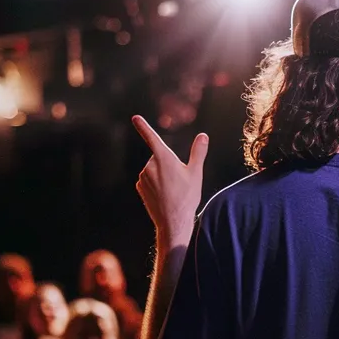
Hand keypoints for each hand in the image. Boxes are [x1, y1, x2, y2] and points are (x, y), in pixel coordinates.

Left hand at [132, 115, 208, 236]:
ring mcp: (143, 177)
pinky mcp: (140, 188)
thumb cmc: (187, 197)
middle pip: (159, 157)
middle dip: (168, 165)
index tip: (135, 118)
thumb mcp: (196, 173)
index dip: (143, 126)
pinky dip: (156, 185)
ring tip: (173, 191)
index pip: (151, 137)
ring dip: (162, 175)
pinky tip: (165, 195)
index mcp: (163, 158)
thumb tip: (203, 136)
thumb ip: (198, 152)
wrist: (173, 221)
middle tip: (180, 181)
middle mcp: (149, 165)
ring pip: (154, 169)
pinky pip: (148, 180)